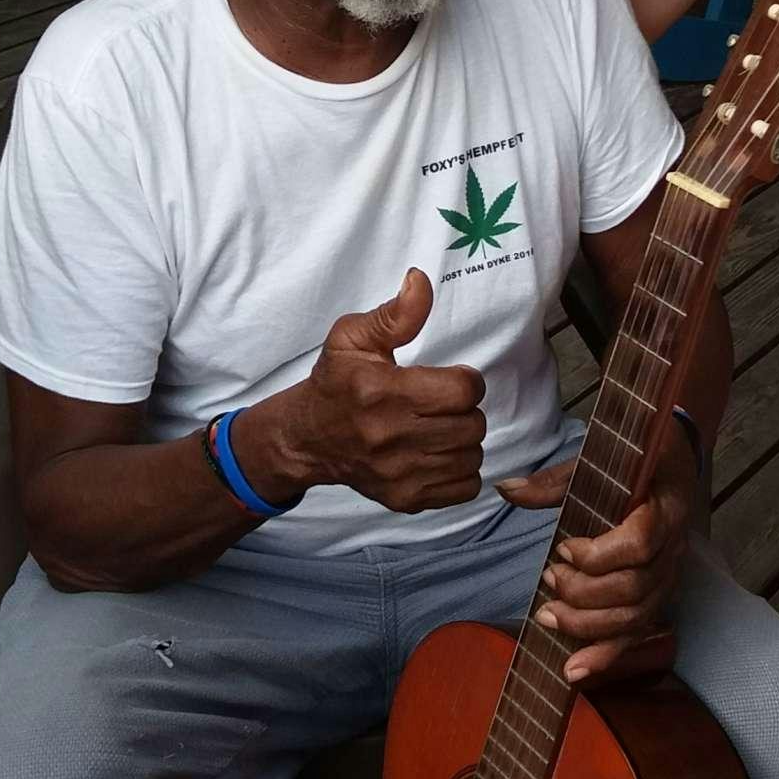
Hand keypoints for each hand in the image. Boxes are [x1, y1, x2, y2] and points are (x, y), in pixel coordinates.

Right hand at [258, 269, 486, 512]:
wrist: (306, 439)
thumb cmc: (335, 383)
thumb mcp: (353, 338)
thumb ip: (395, 313)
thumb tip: (420, 280)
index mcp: (383, 393)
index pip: (464, 391)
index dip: (464, 380)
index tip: (448, 380)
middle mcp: (391, 437)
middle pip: (472, 424)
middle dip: (464, 409)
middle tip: (441, 404)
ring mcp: (399, 473)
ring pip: (471, 456)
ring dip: (463, 439)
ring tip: (438, 428)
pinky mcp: (405, 499)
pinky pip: (464, 488)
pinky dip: (460, 470)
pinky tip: (438, 453)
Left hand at [497, 432, 699, 683]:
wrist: (675, 462)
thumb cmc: (636, 457)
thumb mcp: (599, 456)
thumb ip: (554, 480)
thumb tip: (507, 490)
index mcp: (664, 506)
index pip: (639, 544)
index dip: (598, 555)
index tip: (563, 548)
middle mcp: (673, 547)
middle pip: (634, 589)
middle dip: (583, 594)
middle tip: (548, 580)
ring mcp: (669, 574)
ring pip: (636, 616)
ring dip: (588, 626)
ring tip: (549, 616)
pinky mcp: (659, 593)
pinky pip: (638, 631)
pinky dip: (606, 654)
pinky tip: (576, 670)